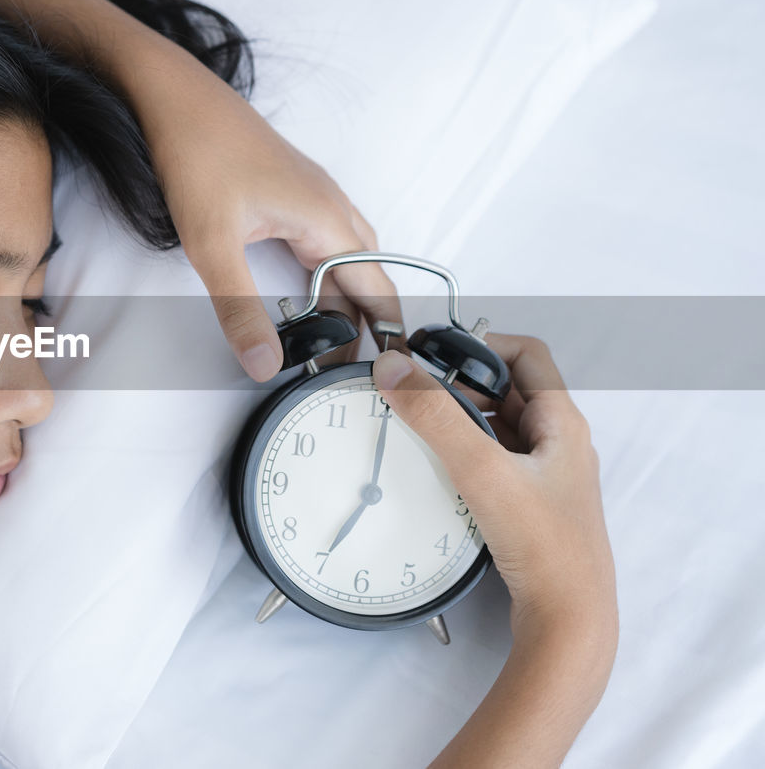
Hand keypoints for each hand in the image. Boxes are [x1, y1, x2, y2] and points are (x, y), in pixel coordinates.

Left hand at [118, 36, 405, 381]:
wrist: (174, 95)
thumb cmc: (197, 152)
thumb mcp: (212, 244)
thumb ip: (239, 309)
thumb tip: (265, 362)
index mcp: (326, 220)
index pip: (377, 290)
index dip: (389, 334)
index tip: (393, 371)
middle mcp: (331, 205)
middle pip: (369, 276)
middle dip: (371, 323)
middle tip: (360, 370)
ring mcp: (314, 193)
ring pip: (351, 255)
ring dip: (350, 297)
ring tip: (338, 338)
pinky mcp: (293, 187)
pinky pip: (329, 237)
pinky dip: (331, 271)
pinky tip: (309, 287)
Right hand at [370, 336, 616, 653]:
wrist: (568, 620)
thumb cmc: (545, 546)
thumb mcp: (482, 470)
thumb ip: (436, 416)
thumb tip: (395, 368)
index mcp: (562, 422)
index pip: (525, 353)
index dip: (479, 343)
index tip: (434, 353)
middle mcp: (558, 444)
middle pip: (506, 388)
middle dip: (460, 384)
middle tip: (419, 394)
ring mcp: (545, 476)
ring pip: (497, 427)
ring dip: (459, 421)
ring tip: (421, 430)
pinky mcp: (529, 506)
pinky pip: (492, 462)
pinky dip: (464, 455)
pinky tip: (438, 472)